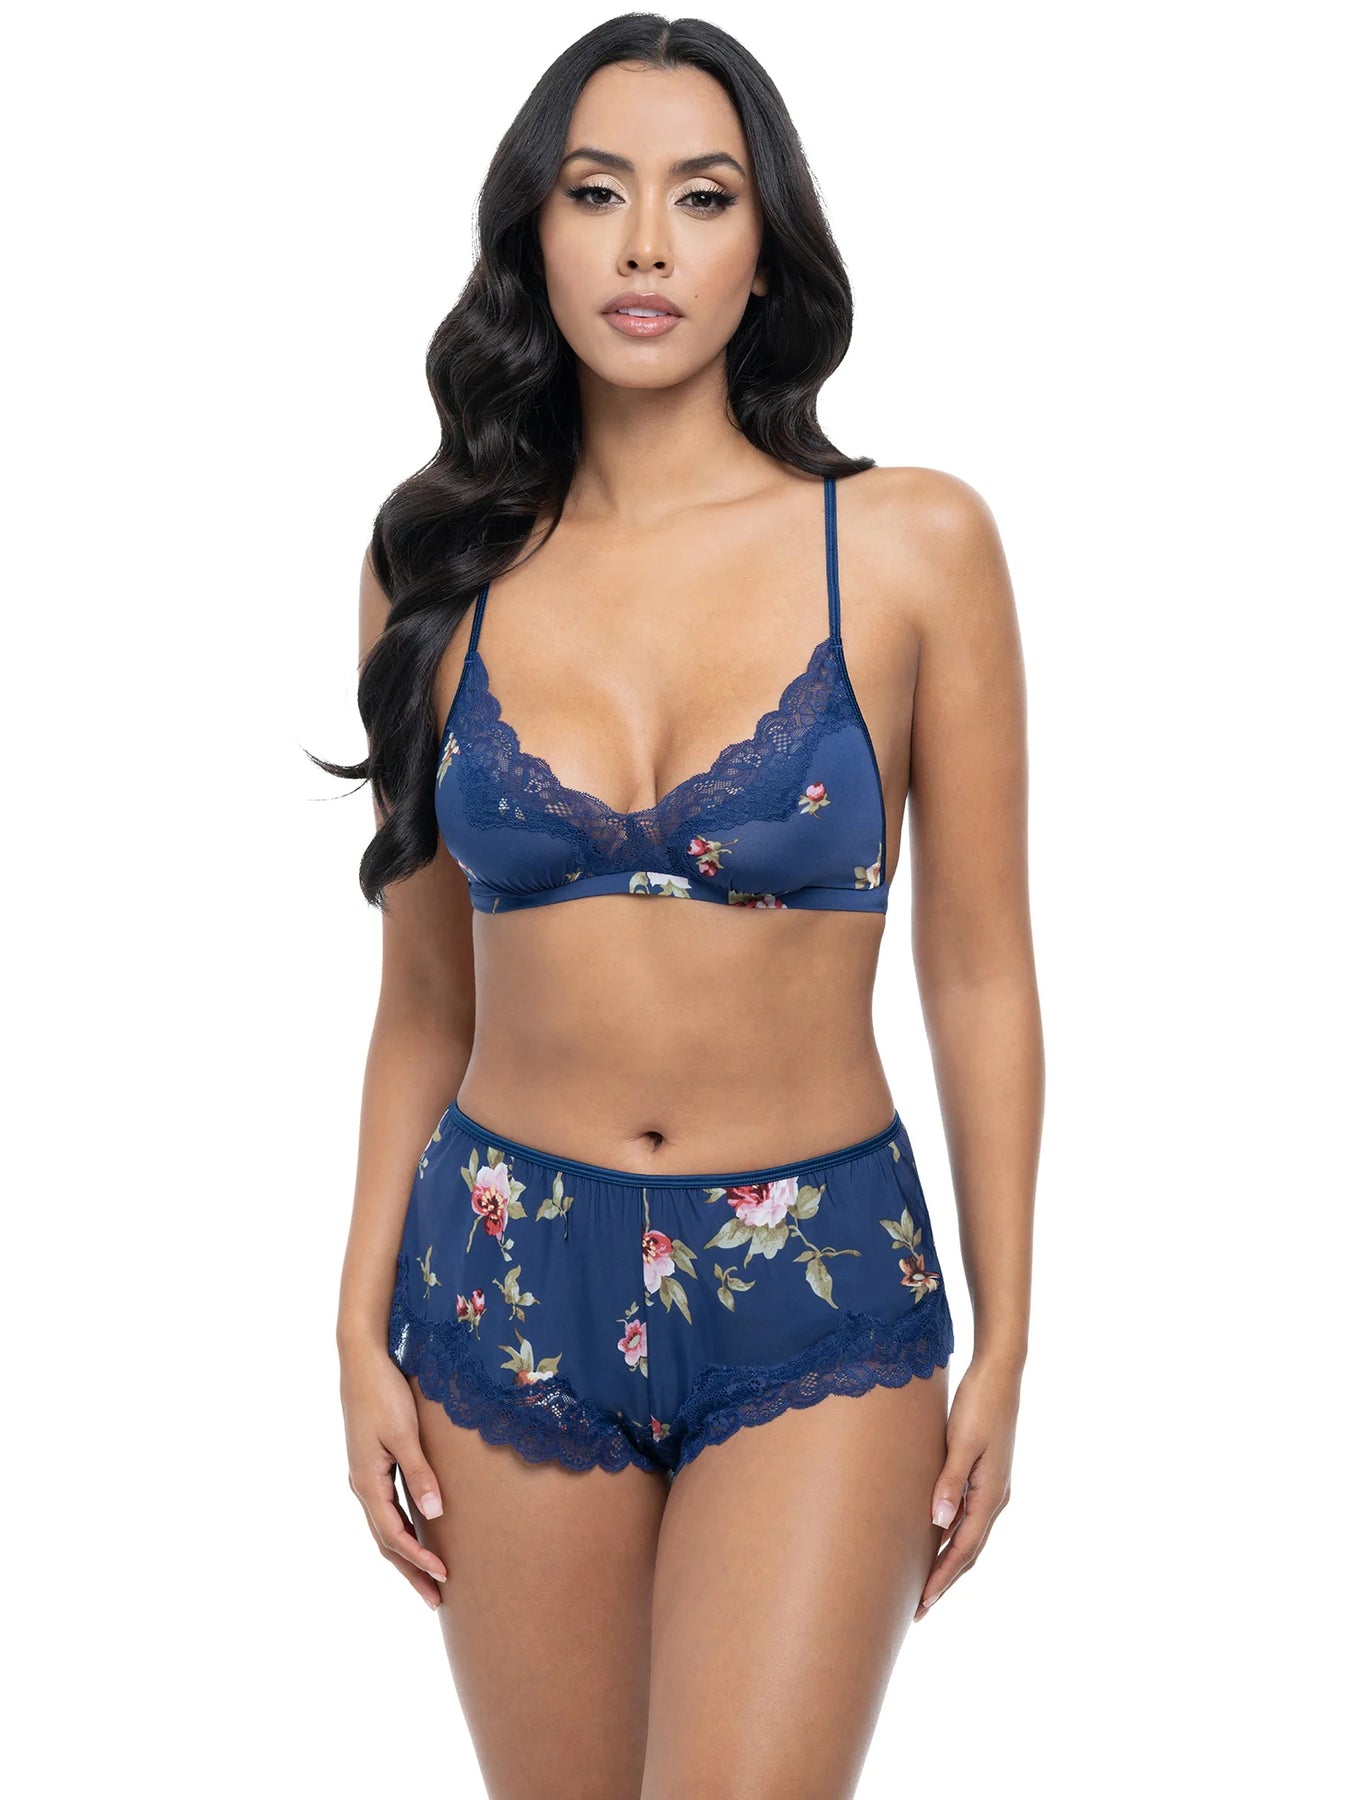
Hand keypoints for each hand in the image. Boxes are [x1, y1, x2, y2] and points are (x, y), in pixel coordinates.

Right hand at [341, 1340, 448, 1609]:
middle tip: (437, 1601)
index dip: (419, 1560)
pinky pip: (387, 1508)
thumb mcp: (404, 1433)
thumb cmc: (384, 1392)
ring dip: (406, 1555)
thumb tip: (434, 1516)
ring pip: (385, 1527)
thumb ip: (419, 1473)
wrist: (362, 1359)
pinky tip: (419, 1534)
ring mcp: (366, 1476)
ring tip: (430, 1578)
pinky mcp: (373, 1464)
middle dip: (411, 1572)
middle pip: (387, 1541)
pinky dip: (403, 1530)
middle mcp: (363, 1485)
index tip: (445, 1577)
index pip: (394, 1536)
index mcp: (367, 1482)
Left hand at [915, 1351, 1019, 1620]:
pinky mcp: (985, 1474)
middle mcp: (996, 1497)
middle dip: (945, 1581)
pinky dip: (953, 1537)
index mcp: (991, 1494)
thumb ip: (949, 1482)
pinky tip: (936, 1539)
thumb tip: (938, 1524)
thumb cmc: (979, 1404)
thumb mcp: (961, 1442)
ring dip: (950, 1563)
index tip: (923, 1603)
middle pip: (969, 1551)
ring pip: (970, 1536)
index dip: (943, 1578)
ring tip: (925, 1584)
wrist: (999, 1374)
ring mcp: (992, 1486)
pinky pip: (969, 1517)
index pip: (964, 1549)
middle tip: (919, 1610)